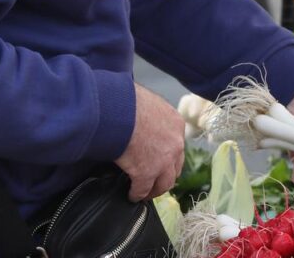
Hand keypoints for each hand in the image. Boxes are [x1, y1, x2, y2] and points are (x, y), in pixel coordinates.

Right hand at [115, 84, 184, 201]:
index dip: (168, 155)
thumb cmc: (126, 100)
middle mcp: (175, 144)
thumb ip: (151, 116)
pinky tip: (132, 195)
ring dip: (155, 189)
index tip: (161, 160)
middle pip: (175, 167)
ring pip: (164, 183)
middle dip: (166, 175)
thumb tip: (141, 121)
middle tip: (157, 181)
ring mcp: (163, 161)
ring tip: (146, 192)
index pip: (177, 145)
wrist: (116, 109)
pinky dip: (137, 194)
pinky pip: (142, 189)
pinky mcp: (146, 173)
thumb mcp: (147, 103)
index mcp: (176, 124)